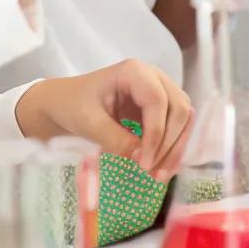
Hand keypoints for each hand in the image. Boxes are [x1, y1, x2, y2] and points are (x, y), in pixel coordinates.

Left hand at [15, 60, 193, 180]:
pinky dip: (173, 147)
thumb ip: (114, 139)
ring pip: (183, 118)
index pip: (158, 101)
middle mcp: (154, 77)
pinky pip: (177, 127)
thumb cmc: (72, 106)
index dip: (156, 133)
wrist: (65, 103)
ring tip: (159, 176)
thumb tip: (142, 158)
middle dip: (170, 144)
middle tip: (152, 173)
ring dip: (176, 148)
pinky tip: (162, 168)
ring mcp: (160, 90)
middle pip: (179, 108)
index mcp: (134, 72)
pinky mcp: (161, 107)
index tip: (144, 163)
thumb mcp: (88, 123)